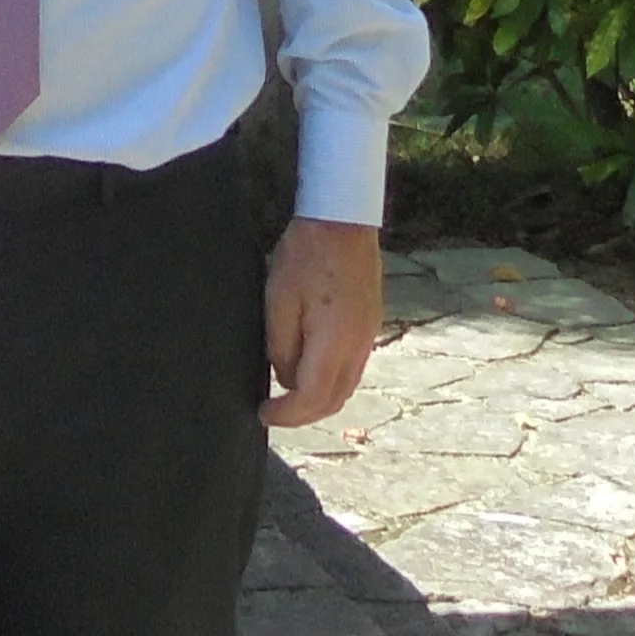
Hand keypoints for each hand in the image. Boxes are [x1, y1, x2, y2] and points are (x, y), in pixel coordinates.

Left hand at [263, 216, 381, 426]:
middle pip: (334, 400)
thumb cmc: (306, 254)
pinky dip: (332, 379)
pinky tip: (311, 367)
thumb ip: (281, 348)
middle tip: (274, 410)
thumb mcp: (278, 301)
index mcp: (334, 342)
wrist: (343, 220)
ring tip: (289, 394)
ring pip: (346, 386)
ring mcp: (369, 335)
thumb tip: (285, 379)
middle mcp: (358, 345)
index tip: (263, 414)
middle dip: (303, 414)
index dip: (286, 415)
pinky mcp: (370, 323)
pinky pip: (353, 366)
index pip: (311, 398)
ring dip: (319, 398)